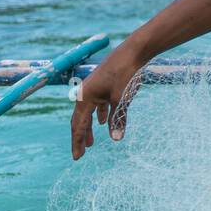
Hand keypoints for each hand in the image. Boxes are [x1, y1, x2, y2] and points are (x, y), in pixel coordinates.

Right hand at [70, 41, 147, 159]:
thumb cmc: (125, 74)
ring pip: (89, 112)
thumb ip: (118, 119)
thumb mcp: (122, 99)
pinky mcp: (105, 85)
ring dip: (90, 127)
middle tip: (81, 153)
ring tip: (91, 141)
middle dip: (81, 136)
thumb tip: (116, 139)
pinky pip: (98, 104)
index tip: (77, 158)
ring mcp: (95, 88)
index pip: (78, 125)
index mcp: (85, 98)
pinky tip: (103, 122)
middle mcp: (86, 93)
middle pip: (80, 119)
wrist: (133, 51)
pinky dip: (100, 114)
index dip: (77, 142)